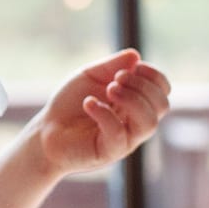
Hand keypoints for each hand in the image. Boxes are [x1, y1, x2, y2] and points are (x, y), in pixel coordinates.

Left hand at [32, 49, 171, 176]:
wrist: (46, 131)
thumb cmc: (69, 105)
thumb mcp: (90, 76)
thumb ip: (112, 65)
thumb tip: (136, 55)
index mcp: (136, 104)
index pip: (163, 91)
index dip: (154, 75)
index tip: (134, 66)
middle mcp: (135, 123)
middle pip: (162, 105)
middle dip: (142, 86)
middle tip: (116, 79)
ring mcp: (124, 139)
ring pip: (149, 123)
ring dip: (132, 100)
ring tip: (109, 90)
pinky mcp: (108, 152)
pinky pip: (118, 134)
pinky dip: (105, 113)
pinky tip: (88, 103)